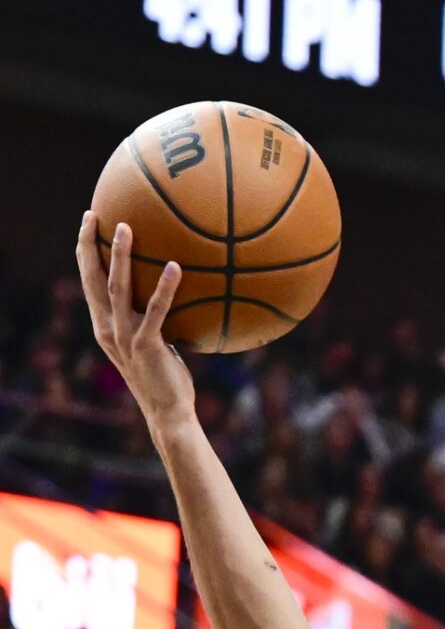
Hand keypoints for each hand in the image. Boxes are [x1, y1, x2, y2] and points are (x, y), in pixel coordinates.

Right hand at [76, 213, 195, 434]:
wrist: (168, 413)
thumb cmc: (164, 377)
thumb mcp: (150, 343)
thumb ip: (149, 318)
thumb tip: (168, 292)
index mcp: (104, 326)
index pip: (88, 282)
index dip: (85, 252)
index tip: (88, 223)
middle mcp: (108, 329)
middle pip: (92, 278)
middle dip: (90, 245)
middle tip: (94, 215)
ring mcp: (125, 337)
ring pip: (118, 288)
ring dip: (121, 256)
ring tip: (127, 228)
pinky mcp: (146, 346)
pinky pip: (156, 311)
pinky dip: (165, 288)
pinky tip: (175, 266)